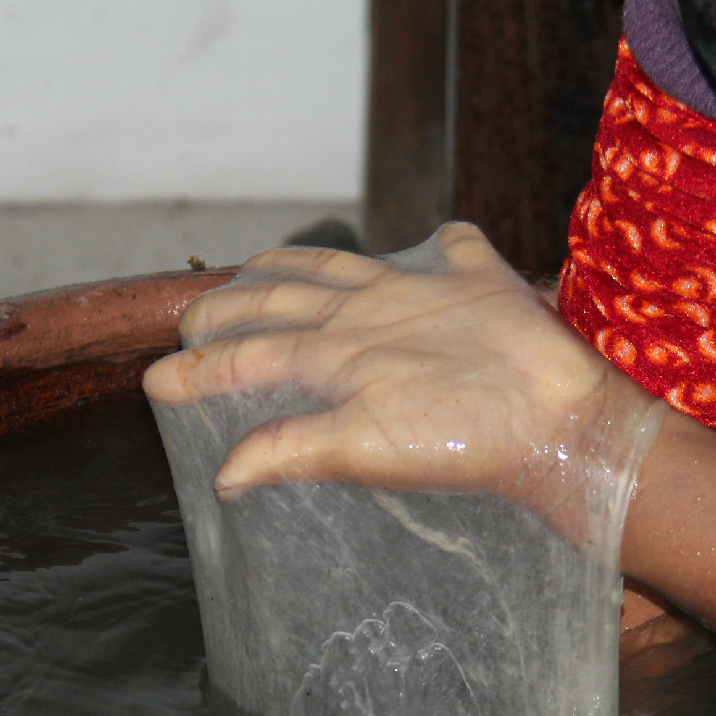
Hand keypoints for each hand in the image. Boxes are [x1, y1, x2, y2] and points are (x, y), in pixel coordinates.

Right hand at [142, 223, 665, 549]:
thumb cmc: (465, 442)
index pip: (250, 358)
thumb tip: (226, 471)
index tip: (155, 379)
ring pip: (341, 264)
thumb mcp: (364, 452)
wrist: (561, 415)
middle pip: (282, 297)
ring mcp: (423, 289)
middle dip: (231, 306)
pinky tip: (437, 243)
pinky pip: (454, 249)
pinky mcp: (481, 281)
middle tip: (194, 319)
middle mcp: (369, 308)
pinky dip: (440, 246)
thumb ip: (290, 451)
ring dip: (296, 264)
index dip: (198, 370)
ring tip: (263, 265)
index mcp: (337, 350)